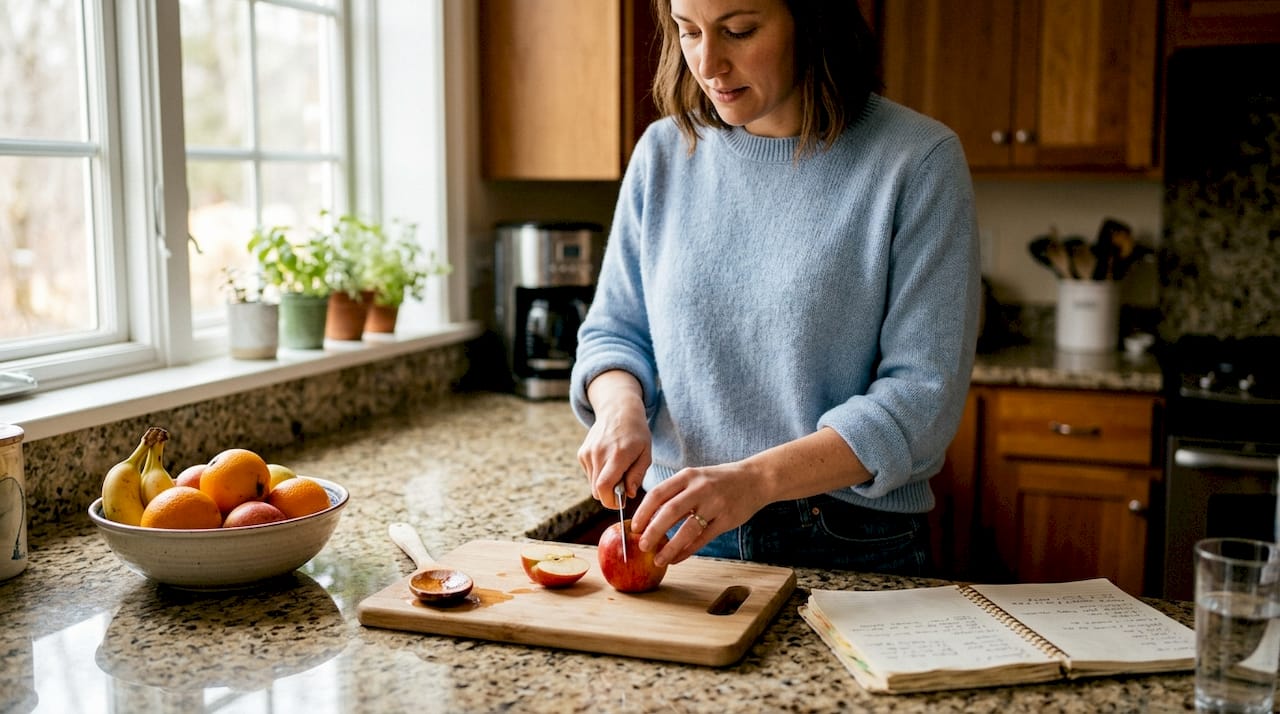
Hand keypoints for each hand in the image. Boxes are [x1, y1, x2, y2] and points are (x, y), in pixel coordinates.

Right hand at [578, 371, 650, 507]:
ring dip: (605, 484)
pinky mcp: (582, 454)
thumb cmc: (637, 434)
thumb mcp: (646, 454)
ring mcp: (588, 453)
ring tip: (617, 469)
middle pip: (597, 490)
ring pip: (593, 484)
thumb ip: (637, 475)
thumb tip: (628, 495)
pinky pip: (589, 475)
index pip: (604, 487)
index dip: (611, 502)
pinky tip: (608, 461)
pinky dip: (599, 475)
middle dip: (610, 495)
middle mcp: (599, 454)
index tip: (621, 503)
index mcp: (618, 455)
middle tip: (623, 485)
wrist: (618, 410)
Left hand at [630, 461, 769, 567]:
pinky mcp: (727, 520)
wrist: (755, 479)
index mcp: (688, 476)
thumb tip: (649, 519)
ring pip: (687, 529)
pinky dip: (687, 551)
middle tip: (642, 546)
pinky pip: (703, 539)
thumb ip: (675, 494)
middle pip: (670, 512)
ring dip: (670, 547)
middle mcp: (700, 488)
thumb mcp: (695, 478)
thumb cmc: (718, 481)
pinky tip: (677, 558)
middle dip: (653, 532)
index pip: (658, 493)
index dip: (644, 512)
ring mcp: (715, 504)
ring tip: (659, 559)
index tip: (634, 527)